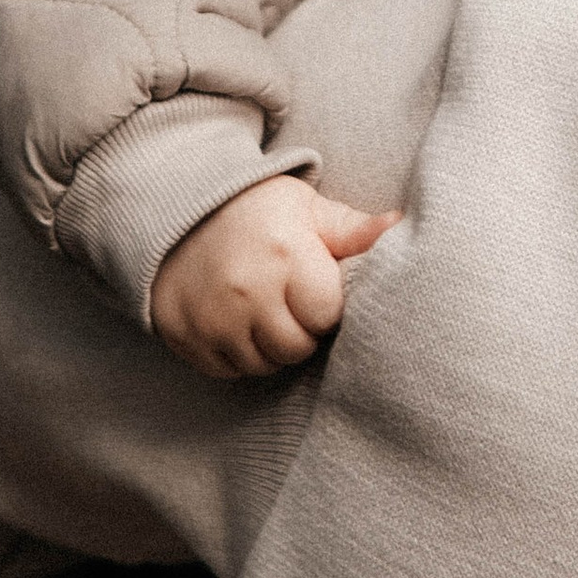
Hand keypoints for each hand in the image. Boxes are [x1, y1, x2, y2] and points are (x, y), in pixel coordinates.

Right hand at [151, 175, 399, 380]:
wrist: (176, 207)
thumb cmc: (256, 209)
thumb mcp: (307, 209)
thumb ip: (353, 229)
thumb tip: (400, 224)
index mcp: (286, 255)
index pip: (327, 316)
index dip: (324, 305)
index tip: (312, 286)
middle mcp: (246, 291)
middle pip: (296, 348)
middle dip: (300, 330)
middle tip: (287, 300)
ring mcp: (211, 317)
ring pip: (263, 365)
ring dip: (269, 346)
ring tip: (262, 309)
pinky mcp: (183, 335)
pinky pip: (227, 370)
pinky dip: (235, 354)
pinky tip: (235, 321)